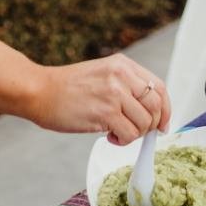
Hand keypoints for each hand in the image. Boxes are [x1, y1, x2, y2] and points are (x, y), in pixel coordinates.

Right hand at [28, 55, 171, 145]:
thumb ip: (125, 86)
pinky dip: (123, 141)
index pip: (160, 88)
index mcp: (122, 64)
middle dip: (151, 125)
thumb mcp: (101, 74)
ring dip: (134, 134)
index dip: (166, 110)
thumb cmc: (66, 88)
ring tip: (116, 131)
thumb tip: (151, 112)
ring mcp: (114, 93)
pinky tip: (109, 136)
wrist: (39, 91)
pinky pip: (130, 134)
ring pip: (145, 123)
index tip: (162, 124)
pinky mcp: (105, 112)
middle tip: (136, 131)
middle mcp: (121, 76)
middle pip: (157, 106)